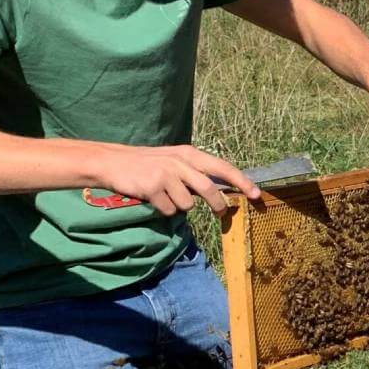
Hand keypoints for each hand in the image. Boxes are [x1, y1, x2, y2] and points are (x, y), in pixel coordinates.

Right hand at [91, 144, 259, 216]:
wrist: (112, 163)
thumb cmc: (147, 164)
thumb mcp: (174, 161)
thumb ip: (195, 173)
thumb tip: (221, 191)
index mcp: (189, 154)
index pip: (222, 167)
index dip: (241, 181)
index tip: (256, 194)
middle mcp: (180, 162)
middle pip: (210, 189)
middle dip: (218, 206)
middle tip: (222, 214)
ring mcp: (166, 174)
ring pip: (188, 205)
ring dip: (179, 207)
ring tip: (165, 196)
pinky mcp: (153, 188)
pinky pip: (169, 211)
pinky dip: (164, 210)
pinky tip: (152, 199)